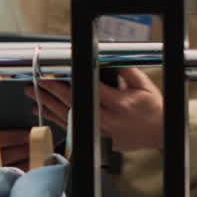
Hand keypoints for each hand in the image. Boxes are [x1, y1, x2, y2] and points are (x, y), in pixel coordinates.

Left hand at [27, 67, 164, 151]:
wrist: (162, 133)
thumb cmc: (153, 108)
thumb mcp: (143, 85)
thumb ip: (125, 70)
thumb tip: (106, 56)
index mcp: (117, 103)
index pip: (86, 90)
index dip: (66, 83)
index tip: (51, 75)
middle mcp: (107, 119)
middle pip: (72, 104)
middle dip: (51, 93)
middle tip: (34, 84)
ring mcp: (101, 132)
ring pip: (70, 118)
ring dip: (49, 106)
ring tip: (33, 97)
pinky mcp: (100, 139)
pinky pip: (75, 129)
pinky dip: (58, 121)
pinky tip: (46, 113)